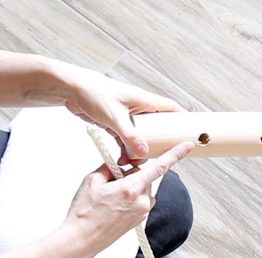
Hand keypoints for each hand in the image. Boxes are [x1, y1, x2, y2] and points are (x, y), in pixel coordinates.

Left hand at [61, 65, 184, 160]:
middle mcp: (138, 108)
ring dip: (140, 149)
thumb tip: (143, 153)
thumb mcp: (115, 117)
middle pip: (158, 126)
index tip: (191, 132)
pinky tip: (123, 159)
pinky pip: (126, 139)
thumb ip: (130, 136)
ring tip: (136, 163)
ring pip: (141, 135)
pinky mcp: (116, 122)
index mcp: (144, 100)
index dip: (182, 119)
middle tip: (162, 155)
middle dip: (160, 142)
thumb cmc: (94, 93)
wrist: (71, 90)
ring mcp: (127, 116)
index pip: (170, 109)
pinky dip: (126, 149)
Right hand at [63, 141, 194, 255]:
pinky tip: (113, 206)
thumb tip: (122, 165)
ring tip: (109, 198)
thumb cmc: (84, 212)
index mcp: (132, 189)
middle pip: (144, 177)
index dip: (176, 154)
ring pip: (142, 190)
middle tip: (109, 182)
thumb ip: (111, 167)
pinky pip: (139, 202)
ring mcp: (142, 213)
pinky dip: (129, 199)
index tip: (189, 145)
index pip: (159, 167)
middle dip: (130, 175)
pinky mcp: (139, 221)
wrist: (81, 240)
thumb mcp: (93, 180)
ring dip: (130, 188)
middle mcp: (142, 202)